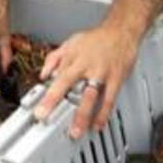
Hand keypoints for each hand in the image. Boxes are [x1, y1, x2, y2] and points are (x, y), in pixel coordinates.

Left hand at [35, 23, 138, 138]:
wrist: (122, 31)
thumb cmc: (96, 38)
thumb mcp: (71, 42)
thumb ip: (54, 58)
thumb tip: (43, 74)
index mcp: (73, 58)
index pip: (57, 79)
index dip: (48, 96)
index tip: (40, 112)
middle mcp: (86, 65)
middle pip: (70, 85)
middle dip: (58, 104)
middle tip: (49, 121)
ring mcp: (102, 72)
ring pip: (91, 96)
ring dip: (83, 116)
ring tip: (76, 132)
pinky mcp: (116, 78)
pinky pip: (110, 99)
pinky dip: (104, 114)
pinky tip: (98, 125)